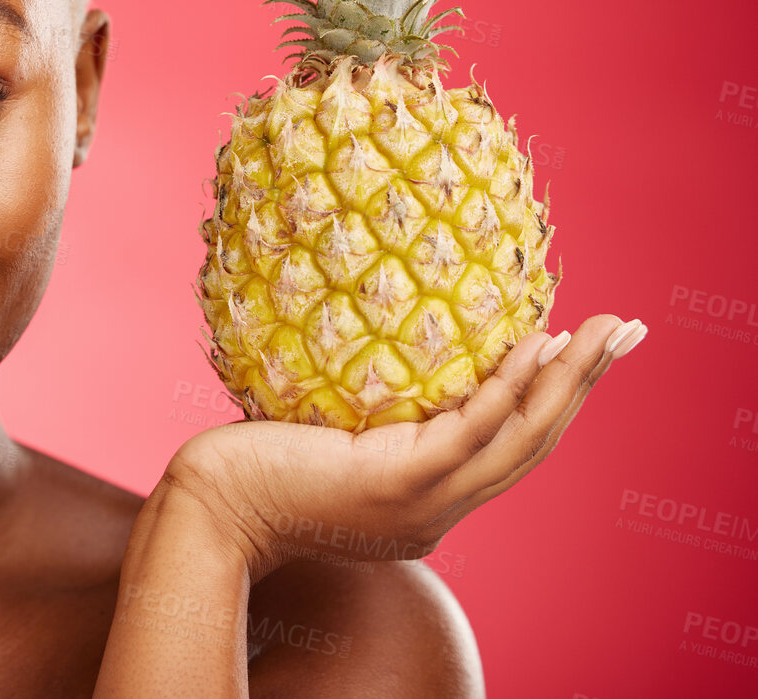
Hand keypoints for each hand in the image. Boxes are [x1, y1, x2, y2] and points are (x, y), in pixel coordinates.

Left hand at [164, 313, 644, 579]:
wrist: (212, 508)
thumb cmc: (254, 466)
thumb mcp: (330, 441)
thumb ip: (369, 414)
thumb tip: (379, 346)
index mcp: (429, 500)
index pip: (510, 447)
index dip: (557, 400)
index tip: (585, 350)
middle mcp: (440, 510)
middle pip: (535, 442)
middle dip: (588, 385)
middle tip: (629, 331)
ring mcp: (424, 502)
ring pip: (519, 439)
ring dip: (571, 381)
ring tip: (606, 331)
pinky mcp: (397, 483)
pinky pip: (470, 431)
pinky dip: (510, 388)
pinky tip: (537, 346)